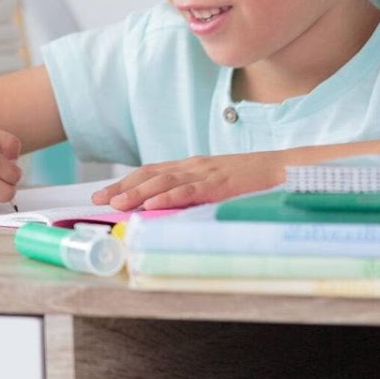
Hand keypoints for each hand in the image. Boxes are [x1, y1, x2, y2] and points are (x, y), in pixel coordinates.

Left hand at [92, 151, 286, 211]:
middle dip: (122, 187)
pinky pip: (189, 190)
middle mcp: (193, 166)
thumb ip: (194, 194)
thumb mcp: (216, 185)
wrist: (282, 169)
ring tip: (117, 203)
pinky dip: (168, 197)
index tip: (103, 195)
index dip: (125, 182)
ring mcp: (206, 173)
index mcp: (191, 166)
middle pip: (150, 174)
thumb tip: (167, 212)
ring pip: (164, 181)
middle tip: (97, 200)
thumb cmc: (250, 181)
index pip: (151, 172)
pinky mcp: (220, 184)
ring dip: (138, 192)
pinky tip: (152, 204)